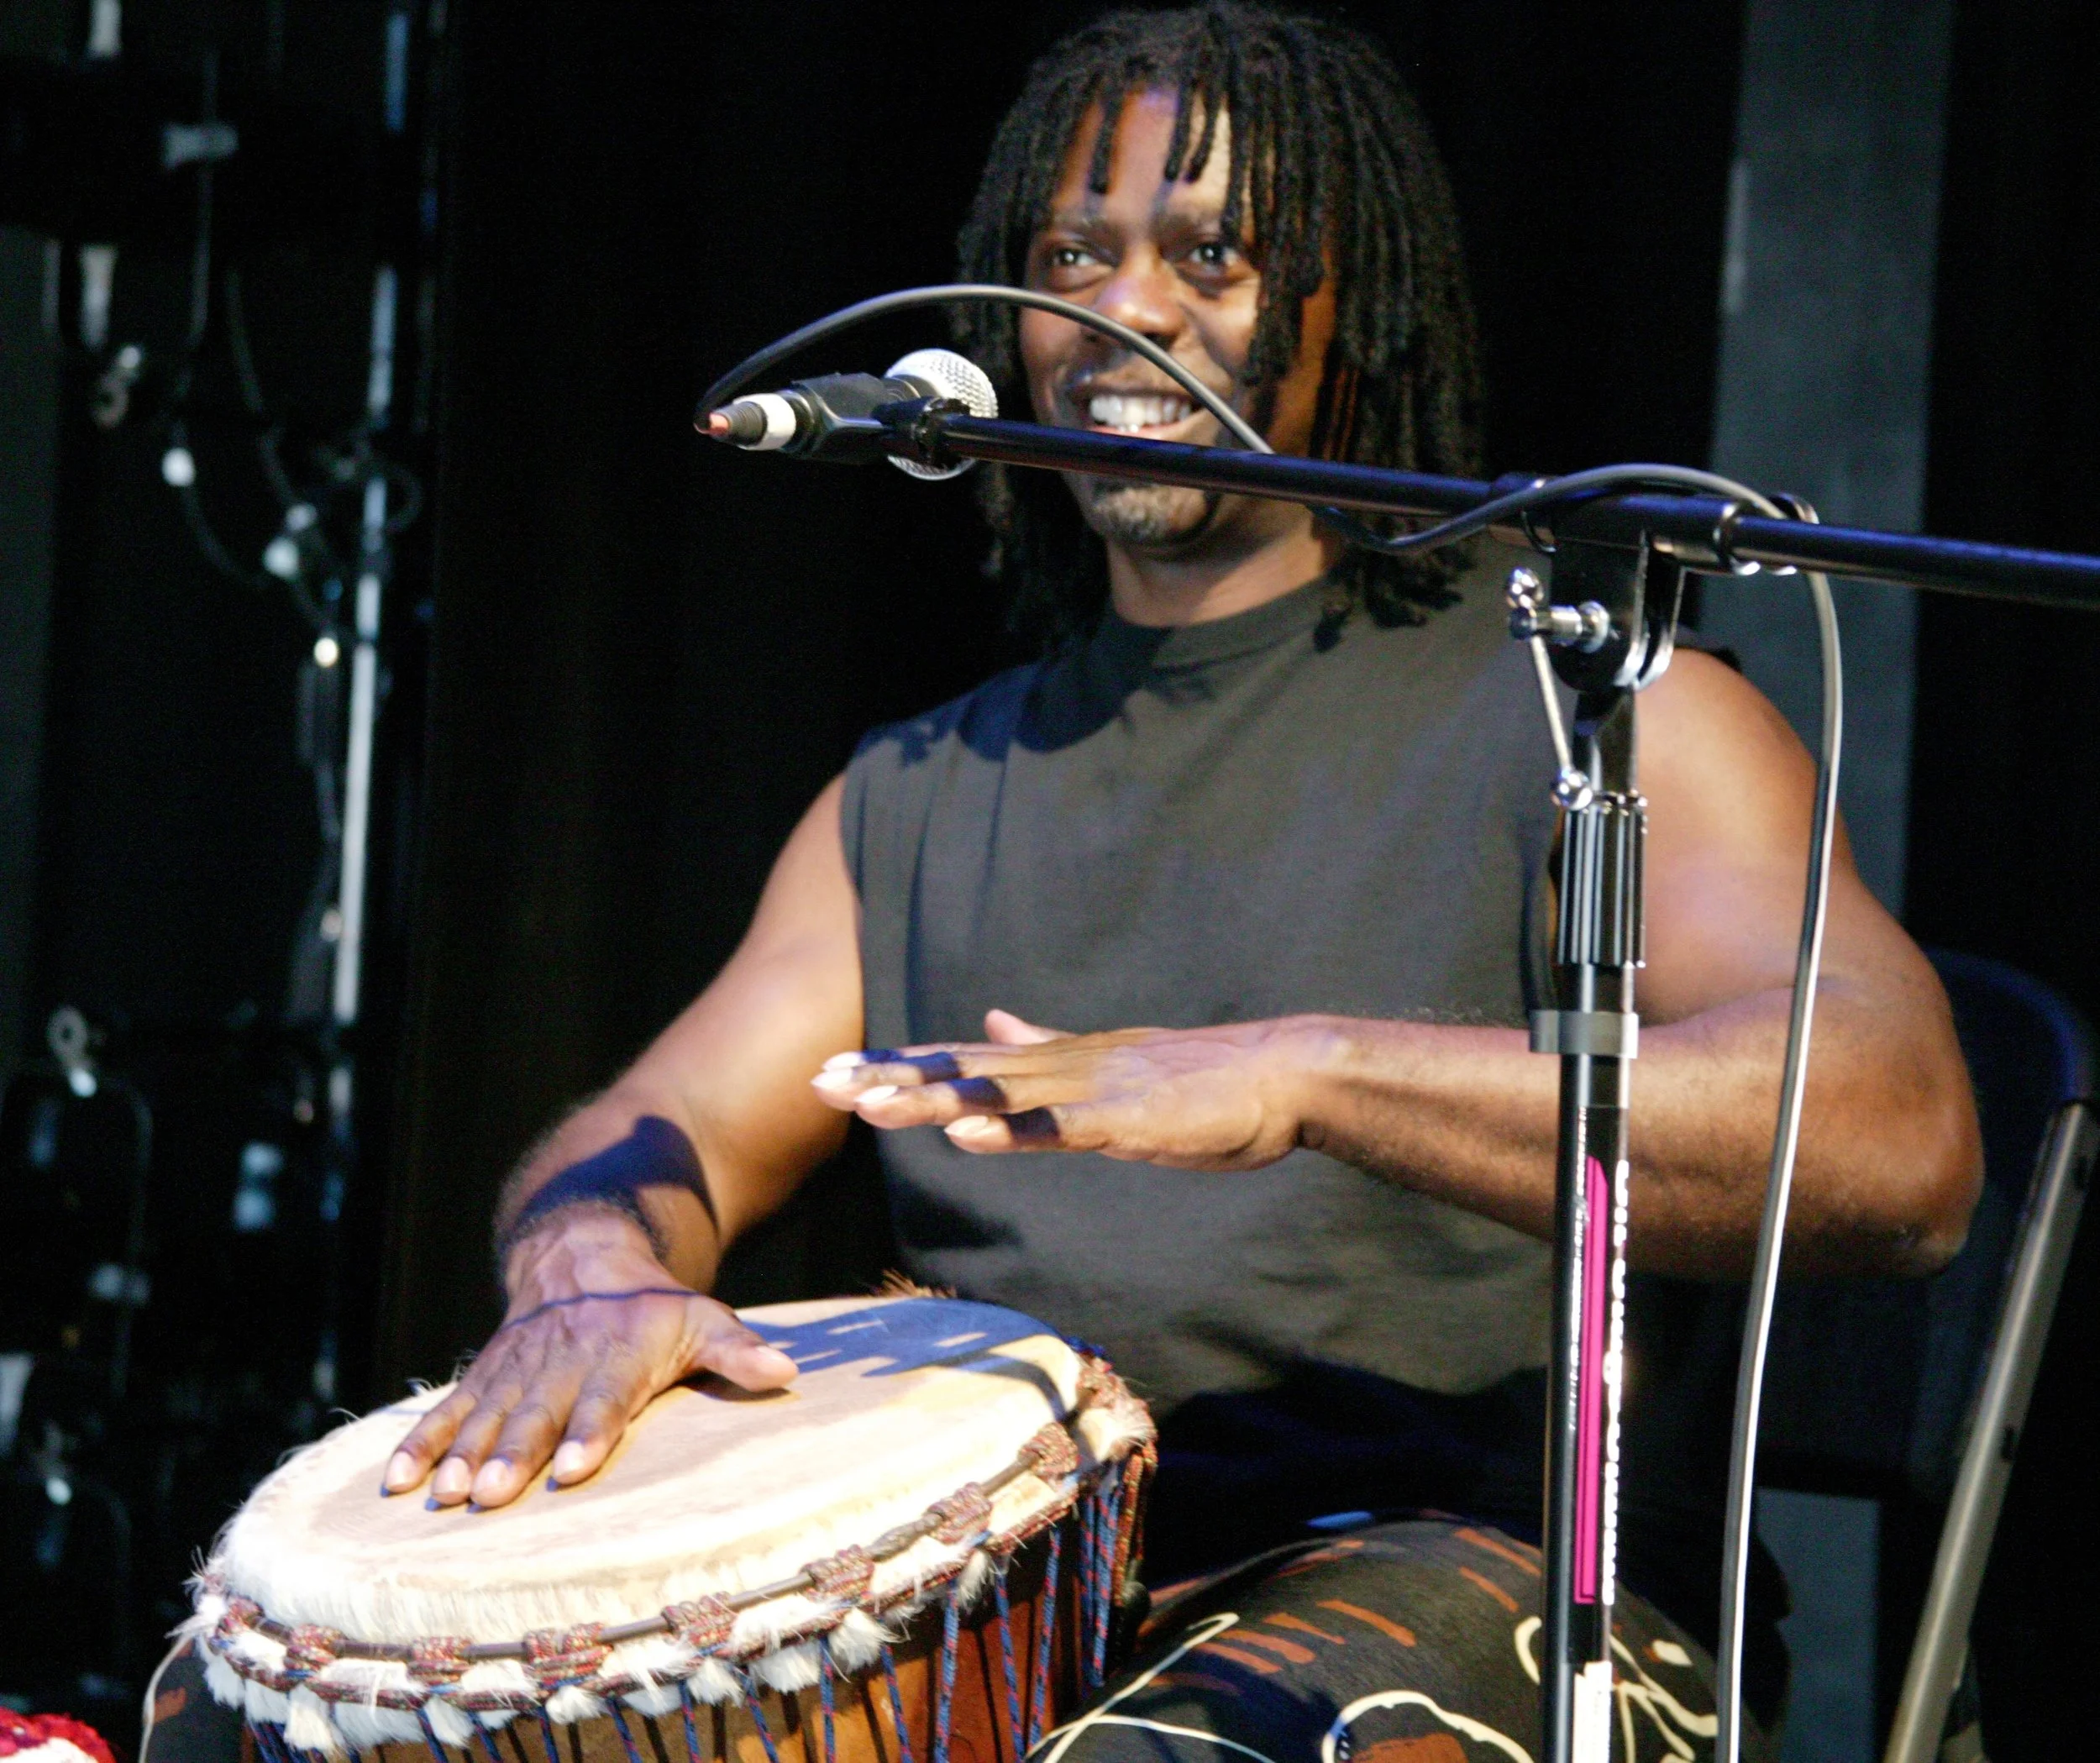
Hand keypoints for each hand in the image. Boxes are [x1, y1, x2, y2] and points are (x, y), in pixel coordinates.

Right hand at [381, 1215, 796, 1507]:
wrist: (582, 1252)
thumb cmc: (653, 1305)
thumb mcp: (702, 1317)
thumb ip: (737, 1351)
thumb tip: (786, 1372)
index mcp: (618, 1351)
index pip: (606, 1394)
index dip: (591, 1429)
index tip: (577, 1467)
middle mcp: (561, 1359)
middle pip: (537, 1410)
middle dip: (514, 1453)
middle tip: (492, 1496)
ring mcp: (516, 1367)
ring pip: (487, 1412)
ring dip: (463, 1454)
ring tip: (444, 1496)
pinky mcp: (485, 1374)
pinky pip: (448, 1407)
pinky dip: (421, 1441)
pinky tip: (397, 1480)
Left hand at [810, 1008, 1321, 1169]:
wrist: (1278, 1074)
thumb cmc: (1199, 1080)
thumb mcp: (1109, 1063)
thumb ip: (1047, 1050)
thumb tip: (994, 1026)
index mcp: (1056, 1060)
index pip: (961, 1062)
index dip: (897, 1064)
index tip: (835, 1070)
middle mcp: (1062, 1065)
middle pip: (961, 1072)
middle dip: (889, 1077)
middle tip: (818, 1082)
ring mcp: (1092, 1089)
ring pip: (997, 1094)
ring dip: (931, 1099)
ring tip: (869, 1105)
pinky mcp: (1127, 1119)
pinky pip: (1060, 1128)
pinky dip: (1012, 1131)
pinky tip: (967, 1137)